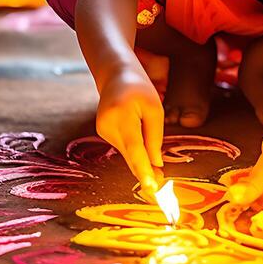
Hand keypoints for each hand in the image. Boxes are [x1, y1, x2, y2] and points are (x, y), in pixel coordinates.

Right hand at [96, 66, 163, 194]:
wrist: (115, 74)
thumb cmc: (139, 88)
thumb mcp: (154, 108)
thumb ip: (154, 137)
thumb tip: (156, 163)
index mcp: (122, 115)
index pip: (134, 147)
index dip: (143, 169)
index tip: (150, 186)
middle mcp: (107, 124)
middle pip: (129, 154)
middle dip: (144, 171)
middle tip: (160, 189)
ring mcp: (102, 129)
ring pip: (127, 152)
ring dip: (140, 160)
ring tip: (155, 169)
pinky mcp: (102, 132)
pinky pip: (123, 146)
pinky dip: (133, 150)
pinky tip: (140, 144)